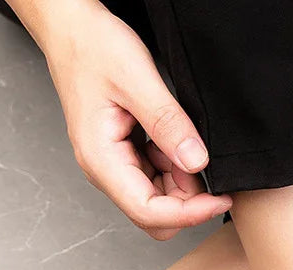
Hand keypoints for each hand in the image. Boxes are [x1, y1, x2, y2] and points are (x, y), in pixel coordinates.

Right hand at [42, 0, 230, 238]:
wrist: (72, 29)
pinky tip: (177, 139)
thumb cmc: (92, 47)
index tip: (221, 200)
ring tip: (187, 141)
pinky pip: (156, 178)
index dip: (189, 214)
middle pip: (154, 217)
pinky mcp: (125, 157)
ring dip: (181, 182)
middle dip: (186, 202)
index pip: (148, 212)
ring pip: (158, 200)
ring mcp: (115, 166)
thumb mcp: (136, 79)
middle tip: (206, 166)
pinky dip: (174, 167)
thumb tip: (196, 161)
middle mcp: (105, 171)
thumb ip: (168, 124)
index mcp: (101, 161)